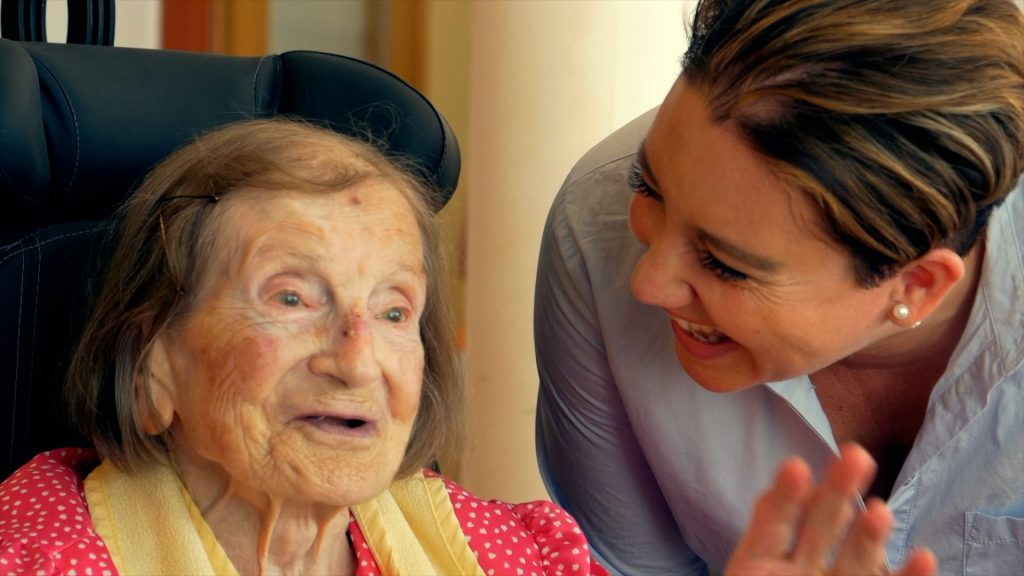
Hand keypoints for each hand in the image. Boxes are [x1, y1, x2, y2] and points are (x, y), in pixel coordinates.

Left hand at [725, 443, 936, 575]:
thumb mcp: (752, 574)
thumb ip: (769, 530)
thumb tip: (786, 481)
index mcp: (760, 566)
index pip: (773, 525)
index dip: (785, 498)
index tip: (796, 468)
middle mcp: (801, 573)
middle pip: (820, 529)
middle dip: (836, 493)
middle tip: (854, 456)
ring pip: (854, 562)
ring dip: (868, 537)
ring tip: (878, 511)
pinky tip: (923, 558)